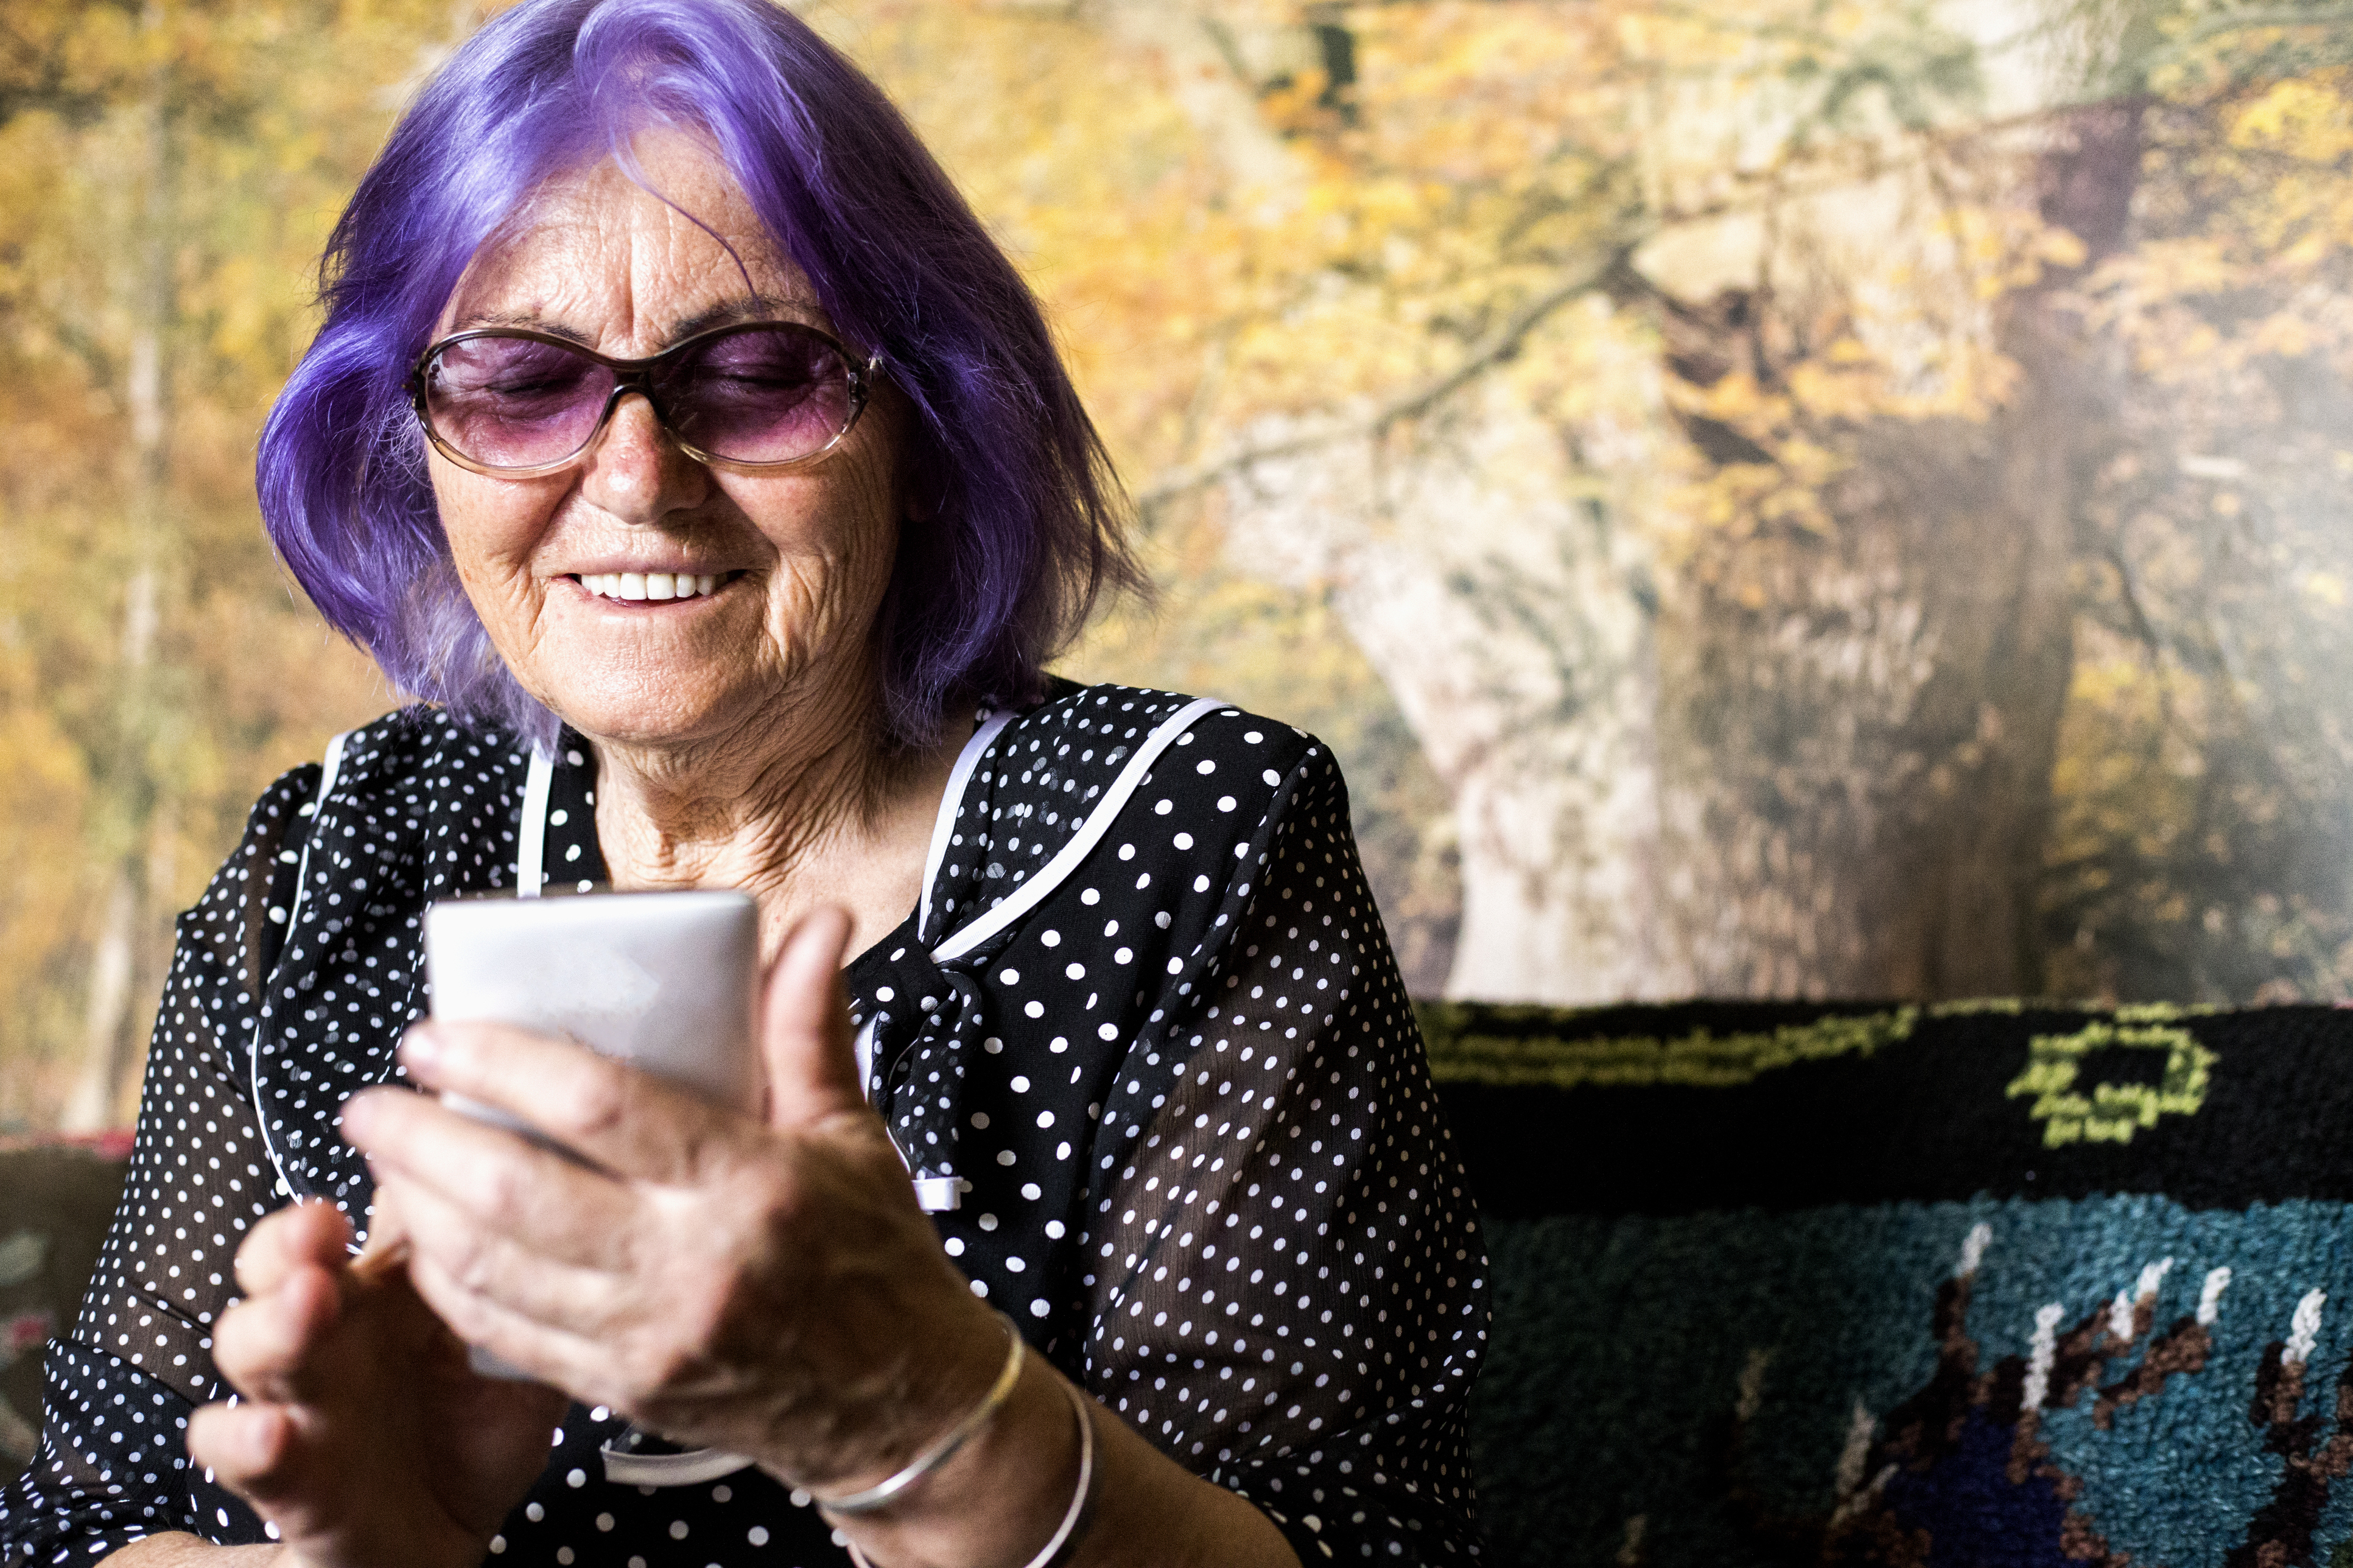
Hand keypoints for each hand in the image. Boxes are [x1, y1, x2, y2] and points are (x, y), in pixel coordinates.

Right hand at [186, 1200, 565, 1567]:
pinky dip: (240, 1437)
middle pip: (282, 1261)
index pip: (366, 1212)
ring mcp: (300, 1397)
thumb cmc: (474, 1434)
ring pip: (247, 1340)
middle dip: (291, 1237)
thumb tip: (564, 1205)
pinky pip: (231, 1448)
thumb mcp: (517, 1357)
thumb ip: (528, 1293)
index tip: (391, 1147)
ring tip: (306, 1301)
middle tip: (322, 1225)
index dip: (363, 1180)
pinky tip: (273, 1429)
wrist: (443, 1537)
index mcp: (387, 1290)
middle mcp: (334, 1331)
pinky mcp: (282, 1473)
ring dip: (269, 1318)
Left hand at [339, 906, 1008, 1492]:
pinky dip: (450, 1286)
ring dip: (418, 1210)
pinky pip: (505, 1336)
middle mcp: (689, 1264)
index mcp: (748, 1184)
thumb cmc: (874, 1257)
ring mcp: (648, 1336)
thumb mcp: (850, 1132)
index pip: (600, 1108)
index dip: (502, 1064)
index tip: (440, 1036)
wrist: (899, 1399)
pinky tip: (426, 1243)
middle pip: (518, 1193)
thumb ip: (808, 1027)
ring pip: (493, 1270)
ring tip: (385, 1159)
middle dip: (423, 1140)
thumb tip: (814, 926)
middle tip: (376, 1100)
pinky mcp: (623, 1387)